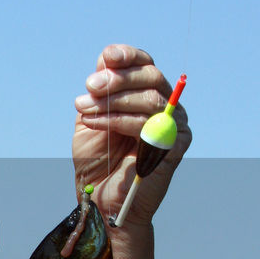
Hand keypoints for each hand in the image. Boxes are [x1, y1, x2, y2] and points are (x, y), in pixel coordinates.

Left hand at [72, 44, 190, 225]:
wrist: (102, 202)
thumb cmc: (98, 161)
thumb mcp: (91, 118)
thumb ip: (99, 91)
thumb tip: (105, 60)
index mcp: (147, 95)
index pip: (145, 65)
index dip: (128, 56)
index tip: (107, 56)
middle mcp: (166, 106)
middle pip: (151, 76)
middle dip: (118, 78)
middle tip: (90, 86)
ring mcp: (173, 126)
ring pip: (151, 99)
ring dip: (112, 101)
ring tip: (84, 110)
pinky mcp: (175, 146)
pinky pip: (149, 125)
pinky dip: (118, 120)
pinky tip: (94, 123)